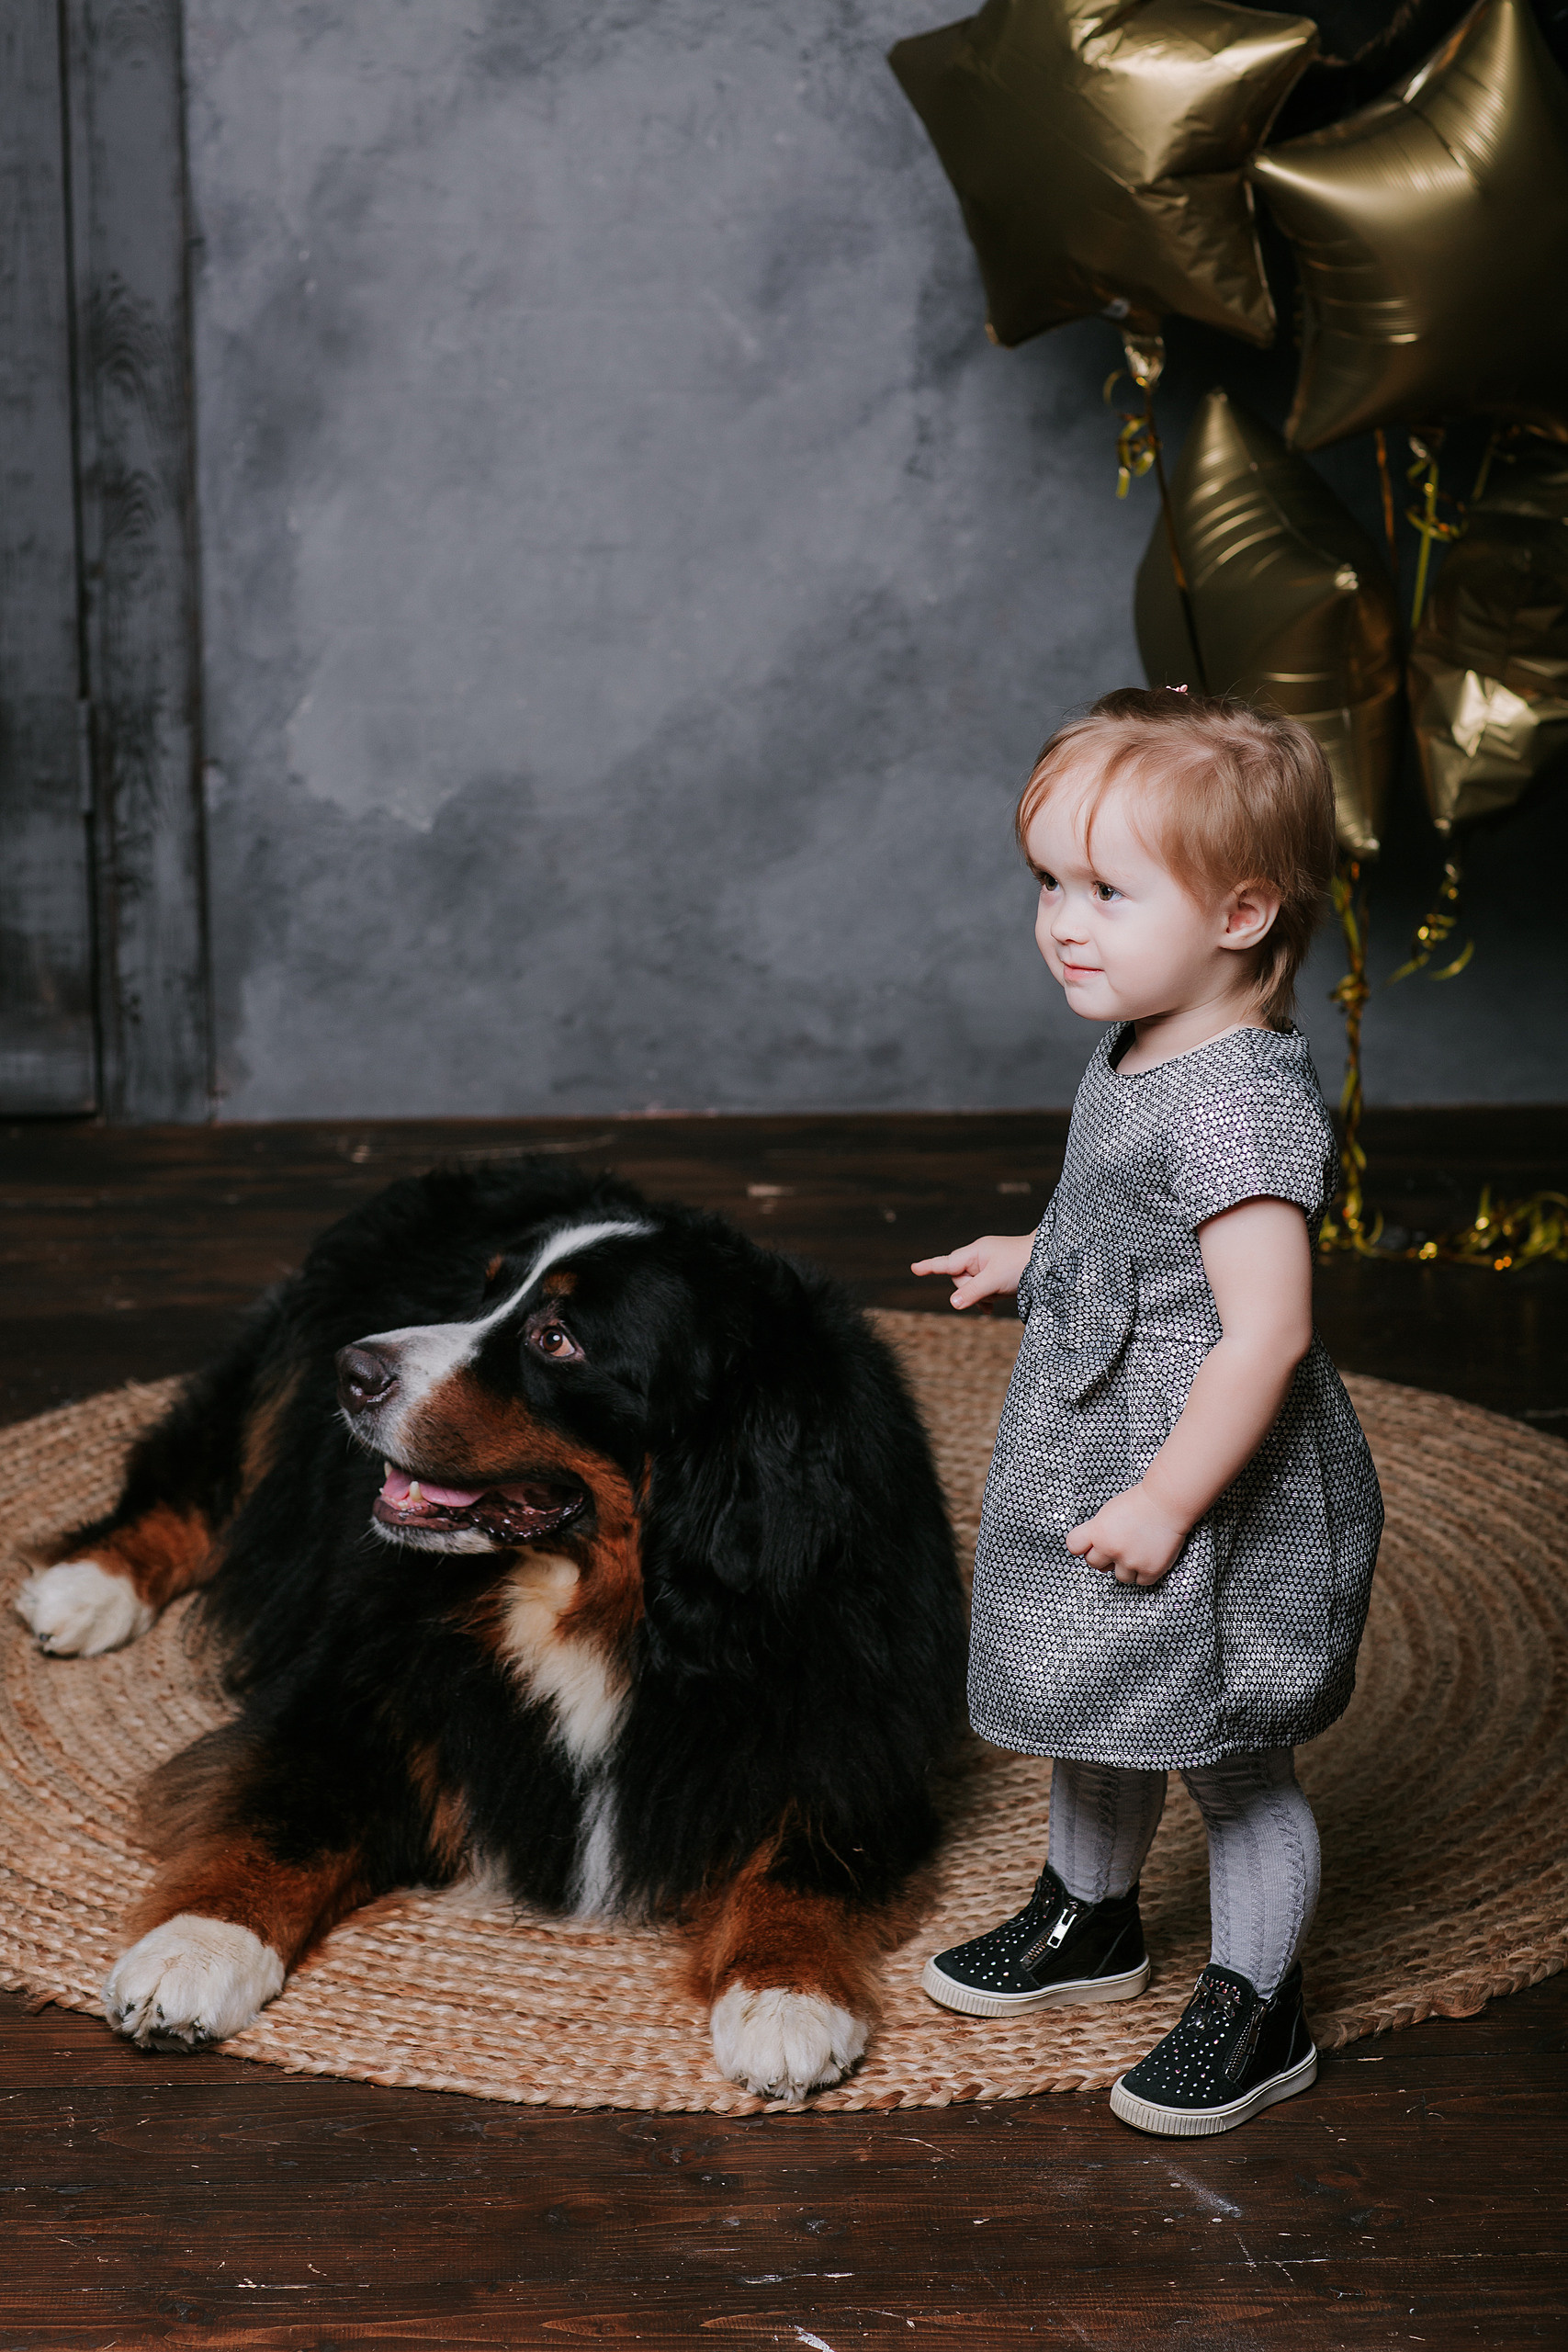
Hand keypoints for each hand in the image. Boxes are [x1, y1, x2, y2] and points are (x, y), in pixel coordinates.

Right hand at [910, 1232, 1034, 1310]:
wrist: (1050, 1261)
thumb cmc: (1023, 1264)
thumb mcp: (995, 1280)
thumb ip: (972, 1292)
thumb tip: (953, 1304)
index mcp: (975, 1252)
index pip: (946, 1263)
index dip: (929, 1267)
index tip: (914, 1268)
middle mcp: (979, 1258)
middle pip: (960, 1280)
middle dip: (972, 1290)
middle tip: (993, 1288)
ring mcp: (987, 1267)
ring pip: (972, 1289)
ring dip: (984, 1296)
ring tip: (1002, 1291)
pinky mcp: (996, 1277)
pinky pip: (982, 1293)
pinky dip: (986, 1300)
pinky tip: (991, 1309)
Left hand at [1066, 1483, 1188, 1587]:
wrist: (1167, 1503)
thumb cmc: (1139, 1504)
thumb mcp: (1108, 1512)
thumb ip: (1097, 1531)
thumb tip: (1093, 1550)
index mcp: (1098, 1531)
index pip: (1074, 1546)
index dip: (1082, 1546)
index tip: (1089, 1545)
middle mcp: (1111, 1548)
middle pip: (1095, 1564)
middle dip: (1104, 1557)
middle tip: (1118, 1545)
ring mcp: (1131, 1561)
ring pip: (1120, 1577)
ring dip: (1126, 1567)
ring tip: (1137, 1549)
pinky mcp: (1150, 1569)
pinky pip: (1141, 1581)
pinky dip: (1145, 1572)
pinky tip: (1148, 1556)